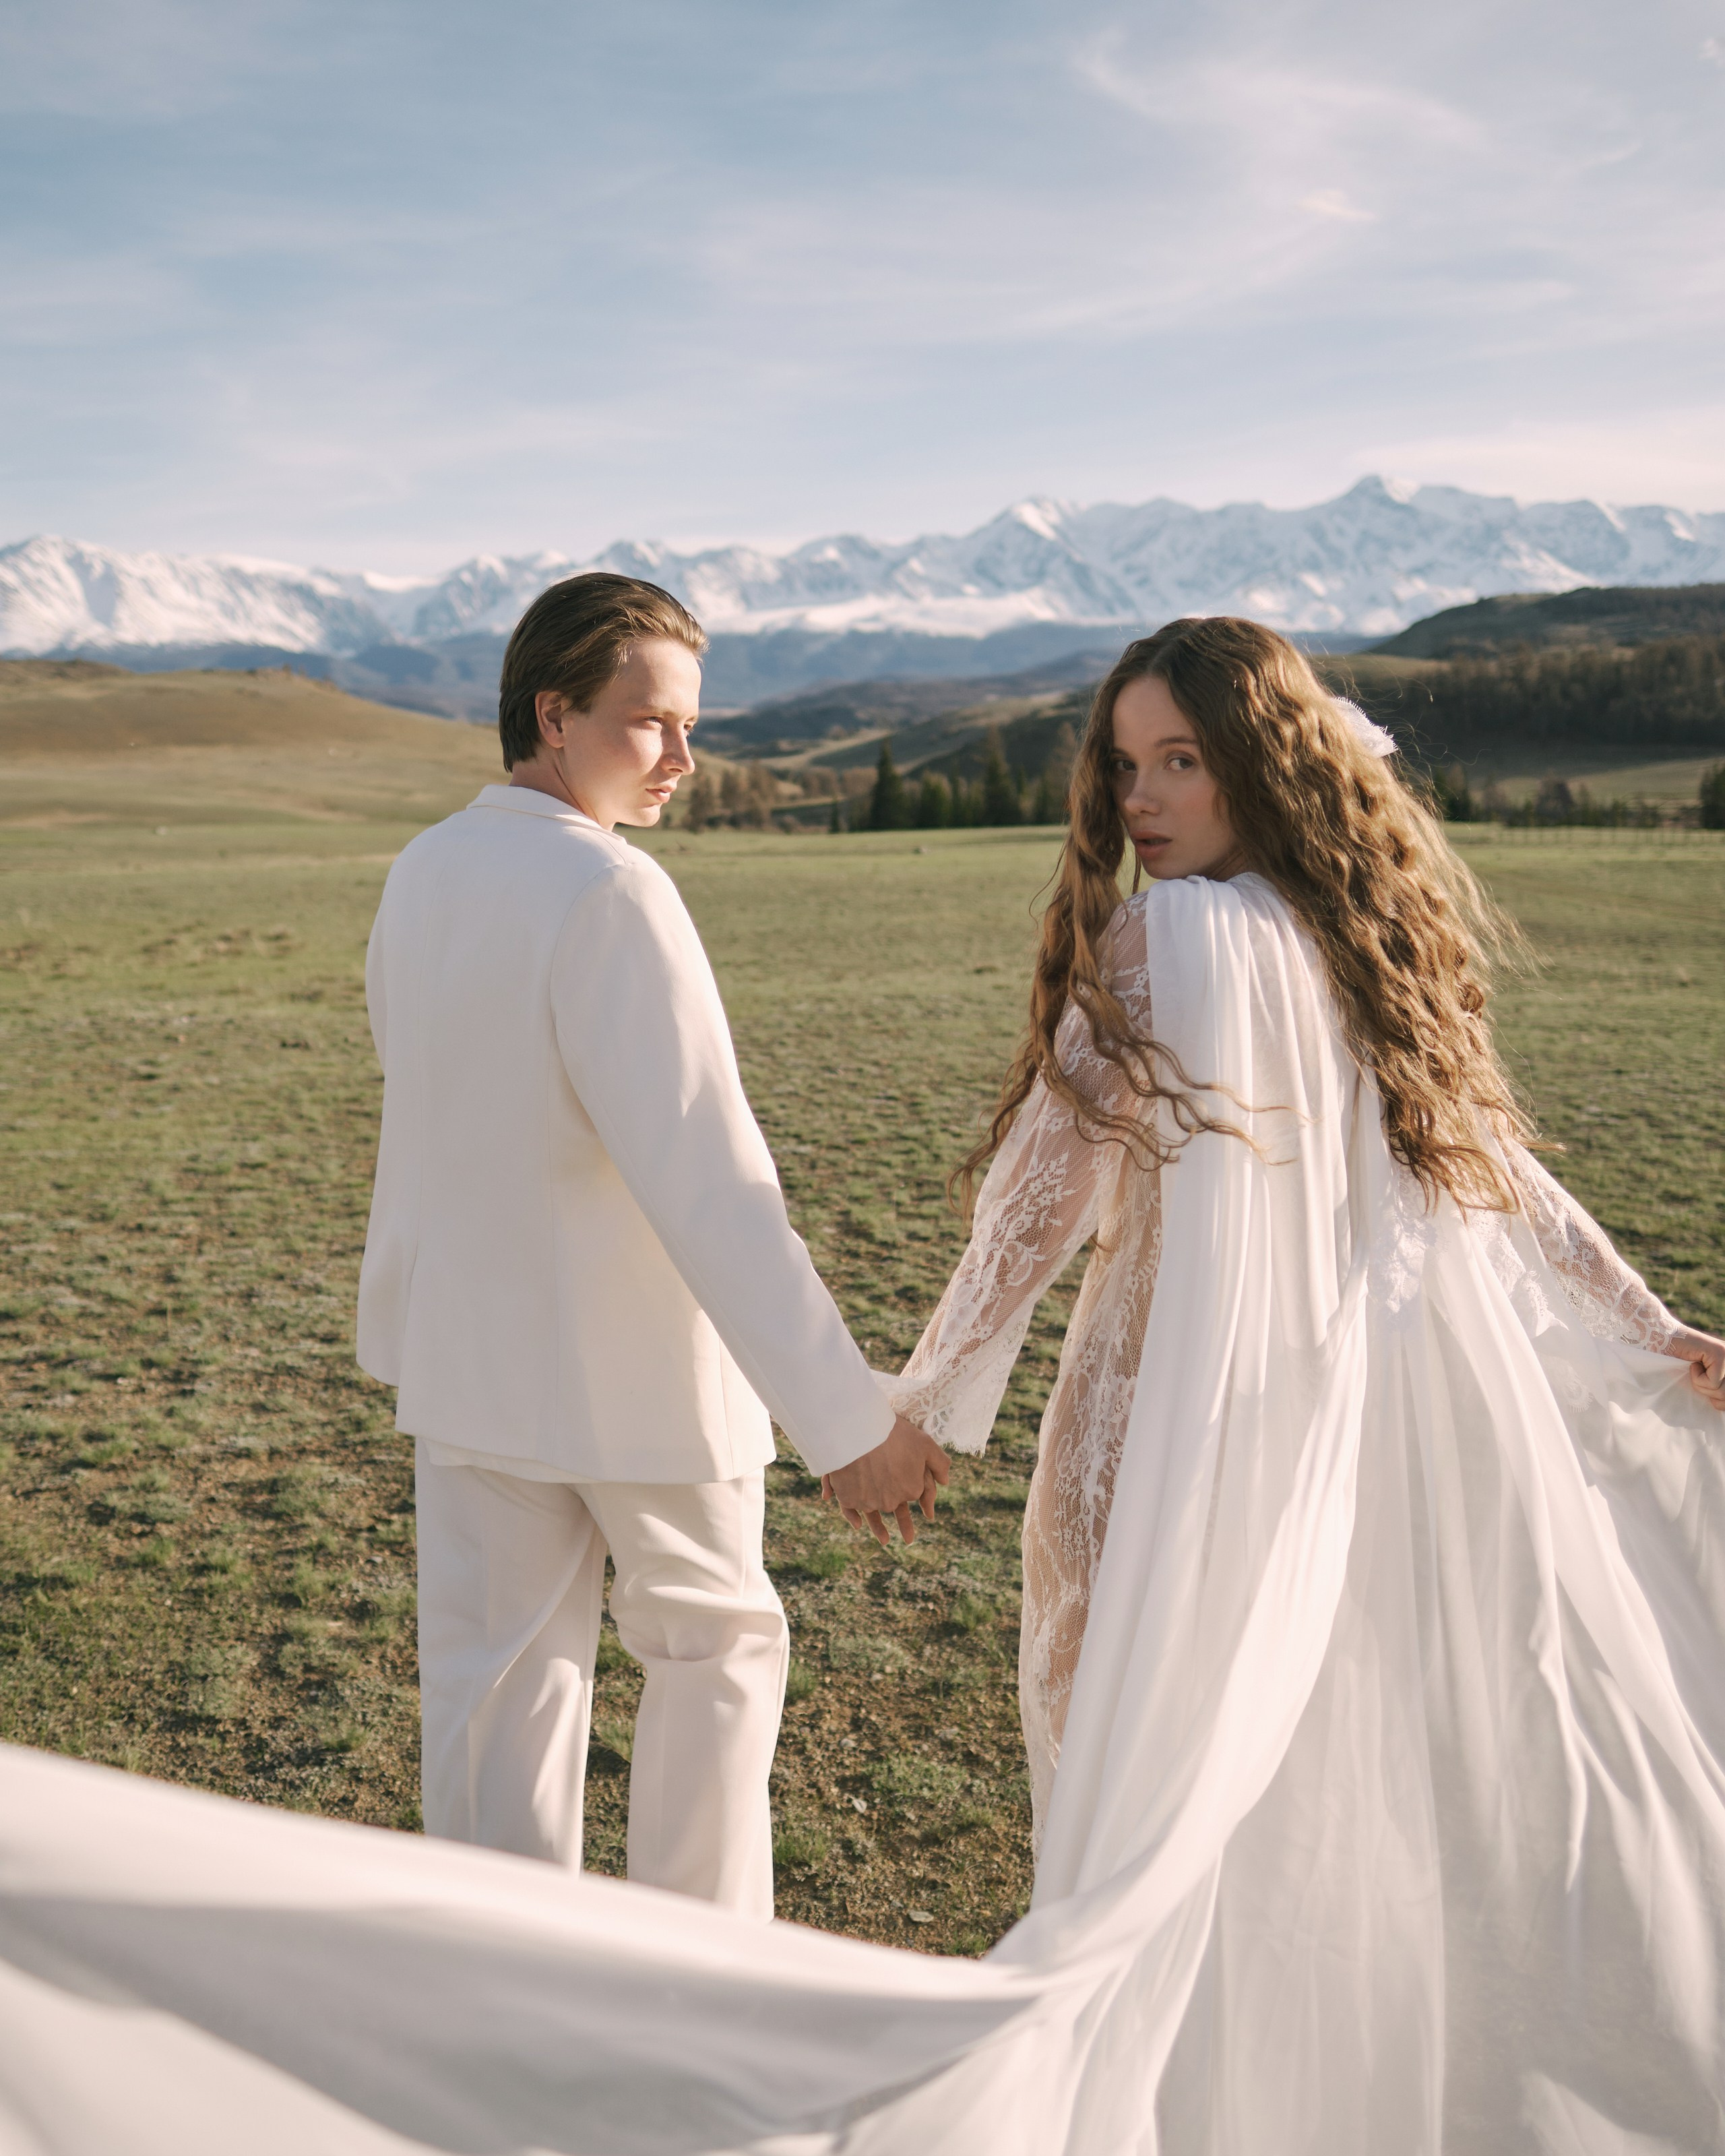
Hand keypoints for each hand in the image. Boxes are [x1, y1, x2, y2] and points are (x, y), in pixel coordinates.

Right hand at [822, 1417, 948, 1545]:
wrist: (858, 1431)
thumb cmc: (894, 1434)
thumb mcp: (925, 1443)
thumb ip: (939, 1463)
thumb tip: (945, 1482)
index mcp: (911, 1490)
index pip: (914, 1493)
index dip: (918, 1494)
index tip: (927, 1511)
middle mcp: (891, 1500)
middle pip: (895, 1507)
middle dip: (903, 1521)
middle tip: (909, 1538)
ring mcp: (869, 1501)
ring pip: (873, 1513)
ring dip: (879, 1528)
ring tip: (885, 1540)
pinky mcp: (848, 1498)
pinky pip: (851, 1511)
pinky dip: (854, 1517)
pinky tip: (858, 1524)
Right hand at [1671, 1327, 1724, 1411]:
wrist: (1661, 1338)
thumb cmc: (1676, 1362)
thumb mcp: (1701, 1383)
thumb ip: (1715, 1391)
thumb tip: (1721, 1406)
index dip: (1719, 1401)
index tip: (1705, 1385)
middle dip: (1709, 1393)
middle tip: (1699, 1377)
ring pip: (1721, 1392)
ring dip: (1701, 1385)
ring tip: (1694, 1368)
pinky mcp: (1719, 1353)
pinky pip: (1712, 1382)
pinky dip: (1696, 1377)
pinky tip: (1692, 1363)